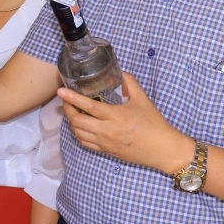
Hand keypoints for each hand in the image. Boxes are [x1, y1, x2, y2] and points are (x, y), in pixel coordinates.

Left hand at [58, 72, 187, 172]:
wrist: (162, 149)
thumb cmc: (154, 123)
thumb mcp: (143, 99)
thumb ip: (130, 83)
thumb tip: (120, 71)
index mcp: (115, 116)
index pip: (88, 106)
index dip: (72, 98)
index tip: (61, 91)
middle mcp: (107, 131)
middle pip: (77, 121)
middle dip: (68, 110)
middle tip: (67, 101)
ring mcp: (105, 143)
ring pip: (79, 134)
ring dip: (72, 122)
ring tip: (73, 112)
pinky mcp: (106, 152)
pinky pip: (85, 144)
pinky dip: (79, 134)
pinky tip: (81, 127)